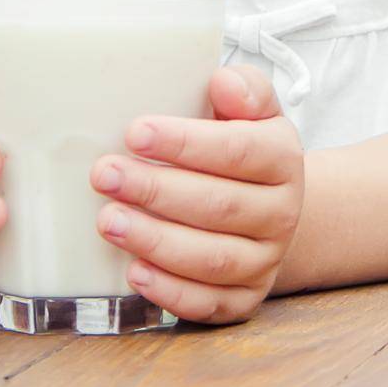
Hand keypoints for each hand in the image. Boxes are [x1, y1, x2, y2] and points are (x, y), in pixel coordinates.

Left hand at [91, 64, 305, 325]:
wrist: (272, 206)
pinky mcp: (247, 299)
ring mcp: (266, 261)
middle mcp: (283, 212)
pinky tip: (133, 270)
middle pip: (218, 205)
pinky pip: (209, 303)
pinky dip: (170, 291)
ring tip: (108, 220)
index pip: (237, 150)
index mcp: (284, 157)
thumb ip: (243, 88)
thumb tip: (222, 82)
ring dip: (155, 241)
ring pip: (212, 259)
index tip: (135, 132)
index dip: (185, 142)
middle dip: (155, 190)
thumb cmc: (245, 145)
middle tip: (104, 174)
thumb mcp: (254, 107)